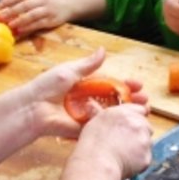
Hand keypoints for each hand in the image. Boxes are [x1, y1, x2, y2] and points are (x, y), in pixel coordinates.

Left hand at [0, 0, 72, 35]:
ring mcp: (46, 10)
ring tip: (10, 25)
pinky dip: (29, 27)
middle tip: (0, 17)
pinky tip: (20, 30)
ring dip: (20, 20)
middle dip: (11, 11)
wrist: (67, 4)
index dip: (9, 0)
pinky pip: (38, 24)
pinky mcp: (51, 20)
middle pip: (25, 5)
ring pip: (32, 15)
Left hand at [24, 49, 148, 138]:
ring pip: (112, 114)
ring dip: (128, 113)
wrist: (33, 108)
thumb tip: (103, 50)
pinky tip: (129, 123)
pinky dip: (116, 126)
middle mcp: (89, 100)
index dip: (125, 85)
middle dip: (131, 100)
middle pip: (115, 100)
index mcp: (86, 85)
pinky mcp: (84, 129)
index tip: (139, 85)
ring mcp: (87, 115)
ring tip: (143, 110)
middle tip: (145, 100)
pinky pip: (102, 127)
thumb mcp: (69, 71)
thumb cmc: (47, 86)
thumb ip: (88, 65)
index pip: (111, 84)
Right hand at [74, 101, 153, 179]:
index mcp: (124, 112)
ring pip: (147, 142)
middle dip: (138, 133)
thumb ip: (100, 113)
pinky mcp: (147, 156)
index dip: (135, 118)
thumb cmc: (92, 145)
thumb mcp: (94, 122)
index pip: (140, 109)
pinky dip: (139, 161)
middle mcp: (137, 123)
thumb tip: (92, 105)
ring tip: (123, 154)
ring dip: (139, 147)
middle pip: (146, 126)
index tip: (130, 125)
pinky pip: (146, 157)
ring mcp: (144, 140)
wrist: (98, 164)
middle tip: (124, 142)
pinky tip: (126, 163)